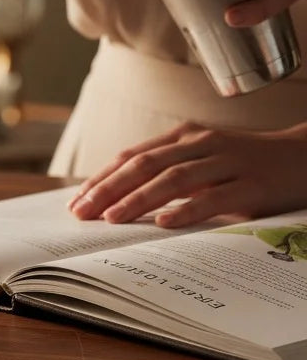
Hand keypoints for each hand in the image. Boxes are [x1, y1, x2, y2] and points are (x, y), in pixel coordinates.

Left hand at [68, 121, 306, 227]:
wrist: (306, 158)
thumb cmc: (247, 165)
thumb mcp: (204, 163)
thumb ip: (170, 174)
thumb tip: (120, 199)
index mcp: (185, 137)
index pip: (133, 156)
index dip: (102, 177)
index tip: (76, 200)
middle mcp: (201, 144)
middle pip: (145, 165)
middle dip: (108, 189)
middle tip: (82, 213)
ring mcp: (228, 163)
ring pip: (174, 179)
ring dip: (138, 199)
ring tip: (111, 218)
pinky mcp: (253, 185)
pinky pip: (215, 198)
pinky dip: (187, 210)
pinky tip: (164, 223)